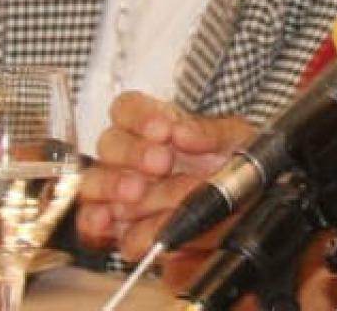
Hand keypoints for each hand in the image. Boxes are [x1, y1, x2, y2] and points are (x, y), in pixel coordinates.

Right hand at [76, 92, 254, 260]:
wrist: (245, 210)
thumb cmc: (235, 166)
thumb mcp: (235, 140)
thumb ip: (210, 133)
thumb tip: (182, 133)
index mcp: (156, 126)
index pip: (128, 108)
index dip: (140, 116)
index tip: (165, 130)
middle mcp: (129, 157)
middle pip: (109, 143)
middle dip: (133, 152)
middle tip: (161, 163)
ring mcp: (117, 192)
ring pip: (95, 183)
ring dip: (114, 185)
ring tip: (138, 192)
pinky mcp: (115, 228)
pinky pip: (92, 226)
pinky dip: (99, 223)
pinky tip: (113, 220)